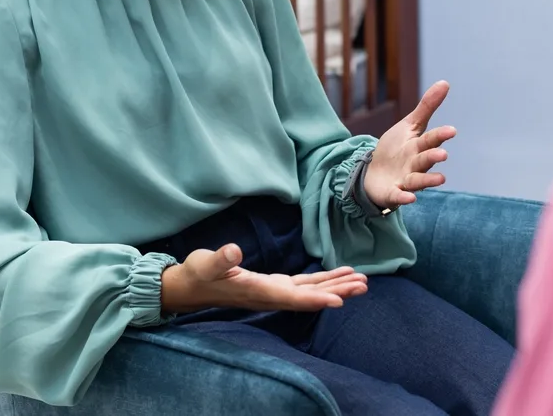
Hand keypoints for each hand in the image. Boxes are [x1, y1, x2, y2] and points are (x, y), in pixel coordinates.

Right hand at [161, 243, 367, 314]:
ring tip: (361, 281)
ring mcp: (273, 291)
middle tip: (363, 286)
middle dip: (336, 293)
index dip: (316, 300)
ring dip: (335, 287)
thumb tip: (234, 251)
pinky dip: (323, 281)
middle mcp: (270, 295)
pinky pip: (303, 286)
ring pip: (310, 292)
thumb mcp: (205, 263)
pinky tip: (339, 276)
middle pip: (309, 298)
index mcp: (258, 291)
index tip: (340, 301)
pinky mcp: (273, 285)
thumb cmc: (197, 274)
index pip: (292, 299)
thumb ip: (221, 259)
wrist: (189, 286)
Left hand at [364, 80, 456, 210]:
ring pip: (418, 180)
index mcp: (419, 146)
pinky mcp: (393, 193)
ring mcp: (405, 180)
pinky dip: (403, 198)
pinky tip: (409, 198)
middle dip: (433, 157)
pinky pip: (399, 197)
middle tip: (442, 154)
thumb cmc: (397, 149)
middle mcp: (415, 164)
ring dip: (428, 180)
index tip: (451, 130)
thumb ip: (427, 107)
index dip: (440, 135)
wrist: (374, 173)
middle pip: (425, 159)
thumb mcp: (410, 126)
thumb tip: (445, 83)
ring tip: (442, 179)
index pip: (431, 139)